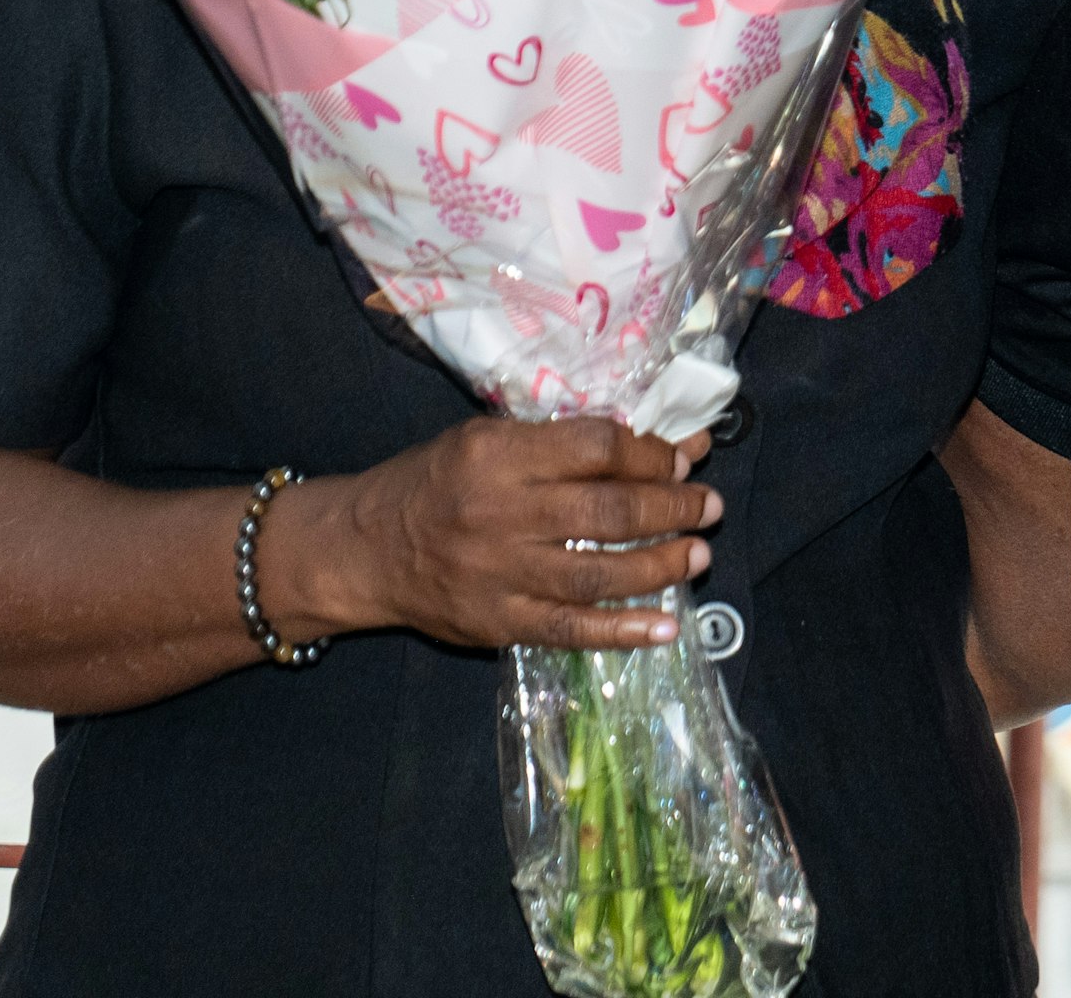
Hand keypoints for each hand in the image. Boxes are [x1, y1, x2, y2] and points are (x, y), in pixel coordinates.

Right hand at [276, 417, 718, 651]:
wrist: (361, 550)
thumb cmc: (433, 483)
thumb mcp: (485, 439)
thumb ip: (559, 443)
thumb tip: (654, 444)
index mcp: (497, 455)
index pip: (595, 448)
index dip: (650, 453)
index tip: (683, 458)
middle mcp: (500, 514)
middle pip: (607, 512)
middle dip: (672, 508)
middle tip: (710, 506)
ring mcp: (498, 575)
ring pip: (597, 574)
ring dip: (660, 566)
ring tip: (699, 554)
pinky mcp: (496, 624)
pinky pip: (570, 630)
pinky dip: (623, 631)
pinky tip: (666, 626)